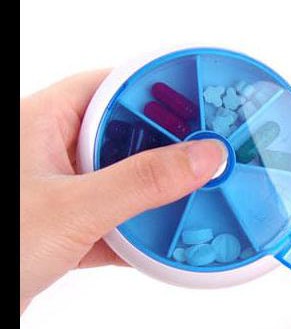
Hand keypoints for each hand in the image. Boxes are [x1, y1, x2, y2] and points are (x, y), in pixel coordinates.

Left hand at [20, 70, 225, 312]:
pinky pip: (115, 221)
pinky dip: (141, 233)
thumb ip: (142, 182)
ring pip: (122, 180)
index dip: (158, 89)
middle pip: (124, 134)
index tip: (202, 100)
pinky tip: (168, 242)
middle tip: (211, 151)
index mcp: (40, 123)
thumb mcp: (73, 209)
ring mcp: (58, 192)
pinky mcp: (63, 230)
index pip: (110, 86)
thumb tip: (204, 157)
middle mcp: (50, 152)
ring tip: (199, 193)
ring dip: (157, 193)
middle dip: (167, 146)